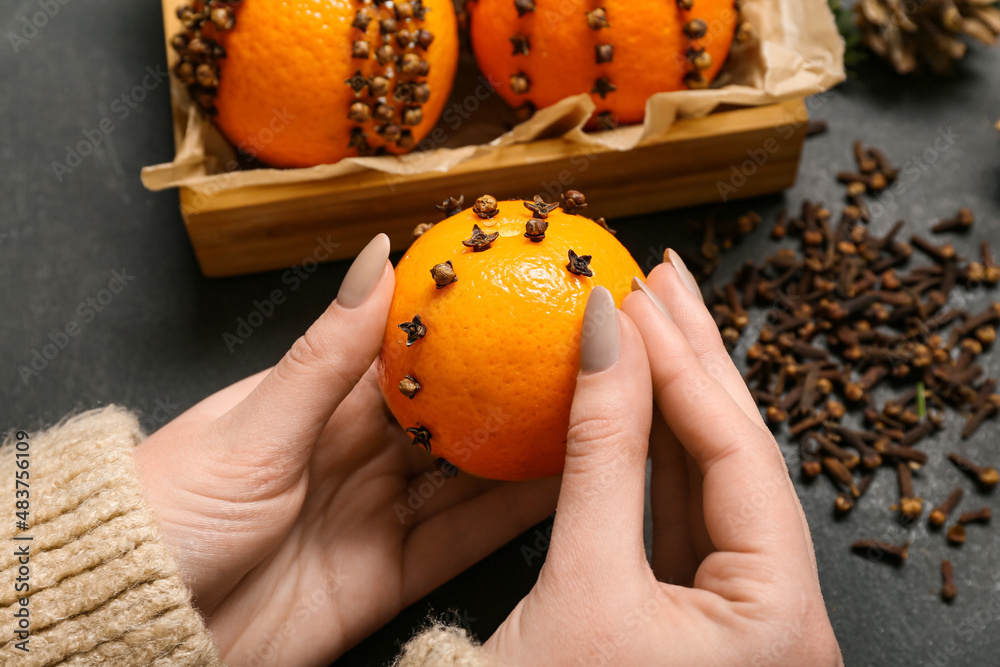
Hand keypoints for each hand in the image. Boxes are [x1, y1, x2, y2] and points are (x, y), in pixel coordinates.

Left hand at [134, 234, 558, 666]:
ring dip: (527, 449)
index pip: (407, 352)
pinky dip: (513, 516)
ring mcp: (374, 514)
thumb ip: (328, 354)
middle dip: (510, 385)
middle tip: (578, 354)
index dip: (464, 324)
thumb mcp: (255, 429)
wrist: (133, 629)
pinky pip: (462, 539)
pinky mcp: (387, 575)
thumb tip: (376, 257)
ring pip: (468, 475)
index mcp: (316, 404)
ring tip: (593, 411)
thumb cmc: (170, 515)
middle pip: (451, 413)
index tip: (522, 290)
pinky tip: (564, 486)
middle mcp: (354, 454)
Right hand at [483, 257, 841, 665]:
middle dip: (693, 361)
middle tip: (660, 281)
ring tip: (643, 319)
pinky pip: (677, 513)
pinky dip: (648, 451)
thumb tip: (604, 333)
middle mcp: (775, 620)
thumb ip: (600, 448)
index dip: (683, 365)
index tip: (636, 294)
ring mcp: (736, 615)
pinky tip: (627, 397)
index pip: (740, 457)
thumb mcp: (577, 578)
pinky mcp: (691, 611)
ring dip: (668, 398)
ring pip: (706, 480)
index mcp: (778, 624)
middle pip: (736, 458)